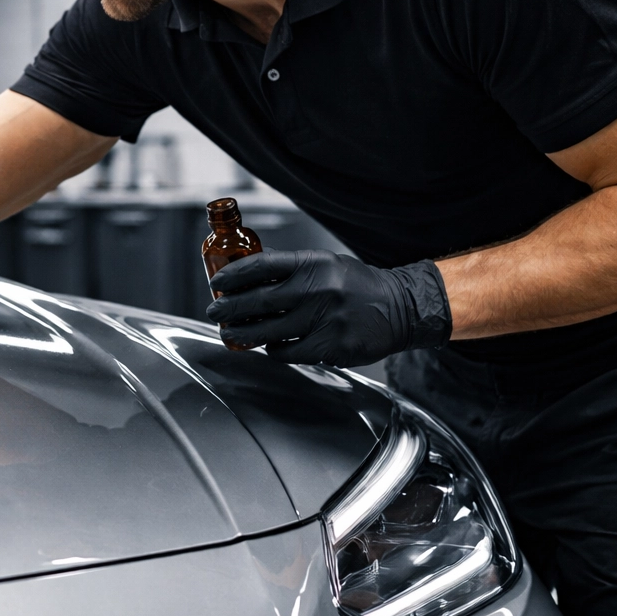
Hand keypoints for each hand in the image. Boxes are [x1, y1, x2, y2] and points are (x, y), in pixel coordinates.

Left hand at [206, 249, 449, 365]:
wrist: (401, 307)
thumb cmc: (355, 285)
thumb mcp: (324, 264)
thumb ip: (289, 268)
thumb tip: (246, 273)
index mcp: (312, 263)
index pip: (261, 266)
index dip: (233, 275)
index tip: (217, 283)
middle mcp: (317, 289)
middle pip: (258, 301)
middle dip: (229, 308)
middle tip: (215, 312)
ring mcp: (324, 319)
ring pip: (269, 332)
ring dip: (243, 334)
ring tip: (231, 333)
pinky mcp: (331, 346)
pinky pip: (288, 352)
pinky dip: (274, 350)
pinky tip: (269, 345)